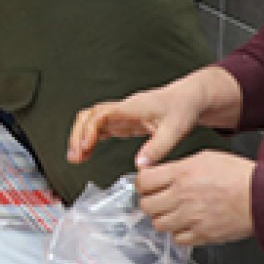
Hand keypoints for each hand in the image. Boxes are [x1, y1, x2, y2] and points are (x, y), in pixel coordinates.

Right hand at [68, 67, 239, 167]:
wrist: (189, 98)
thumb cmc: (183, 108)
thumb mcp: (175, 130)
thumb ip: (157, 148)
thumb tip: (140, 165)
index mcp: (132, 108)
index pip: (101, 115)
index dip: (89, 131)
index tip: (84, 147)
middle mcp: (122, 109)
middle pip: (88, 116)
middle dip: (77, 135)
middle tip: (74, 156)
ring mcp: (120, 114)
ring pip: (90, 120)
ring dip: (80, 137)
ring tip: (76, 158)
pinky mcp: (122, 121)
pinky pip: (98, 128)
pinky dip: (89, 140)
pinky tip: (86, 153)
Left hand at [136, 152, 254, 245]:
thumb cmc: (240, 176)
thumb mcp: (206, 158)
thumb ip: (179, 166)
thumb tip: (162, 173)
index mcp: (181, 173)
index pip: (143, 181)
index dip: (142, 183)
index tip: (146, 185)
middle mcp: (182, 196)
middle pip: (146, 205)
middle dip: (150, 202)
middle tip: (158, 200)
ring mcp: (191, 217)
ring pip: (158, 224)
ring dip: (163, 219)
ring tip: (174, 213)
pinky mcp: (202, 234)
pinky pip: (177, 239)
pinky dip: (179, 233)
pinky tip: (187, 224)